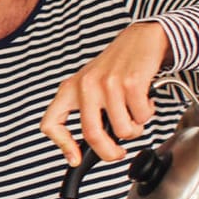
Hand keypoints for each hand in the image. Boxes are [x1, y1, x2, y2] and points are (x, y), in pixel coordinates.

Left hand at [39, 22, 170, 164]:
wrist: (140, 39)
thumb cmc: (115, 67)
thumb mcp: (89, 85)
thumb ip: (85, 111)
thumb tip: (85, 148)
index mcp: (70, 89)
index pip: (51, 123)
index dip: (62, 146)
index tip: (75, 159)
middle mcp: (85, 86)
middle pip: (91, 135)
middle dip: (109, 153)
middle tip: (117, 153)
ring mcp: (108, 84)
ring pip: (123, 130)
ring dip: (135, 128)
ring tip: (134, 113)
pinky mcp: (131, 82)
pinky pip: (141, 117)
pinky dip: (147, 114)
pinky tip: (145, 101)